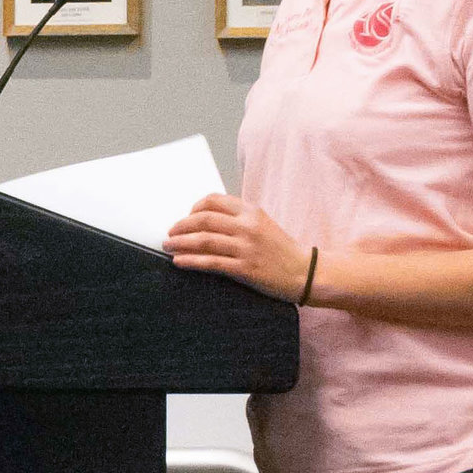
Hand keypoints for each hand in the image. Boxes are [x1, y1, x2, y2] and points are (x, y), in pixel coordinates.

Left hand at [164, 194, 309, 301]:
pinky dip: (191, 260)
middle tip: (170, 233)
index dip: (194, 208)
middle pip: (204, 219)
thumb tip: (207, 220)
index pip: (214, 201)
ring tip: (167, 246)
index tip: (185, 218)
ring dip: (180, 242)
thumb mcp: (263, 224)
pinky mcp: (245, 268)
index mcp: (251, 211)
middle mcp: (247, 226)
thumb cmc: (282, 250)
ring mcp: (246, 247)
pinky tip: (179, 261)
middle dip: (181, 225)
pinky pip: (211, 262)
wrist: (304, 272)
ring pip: (204, 240)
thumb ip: (239, 218)